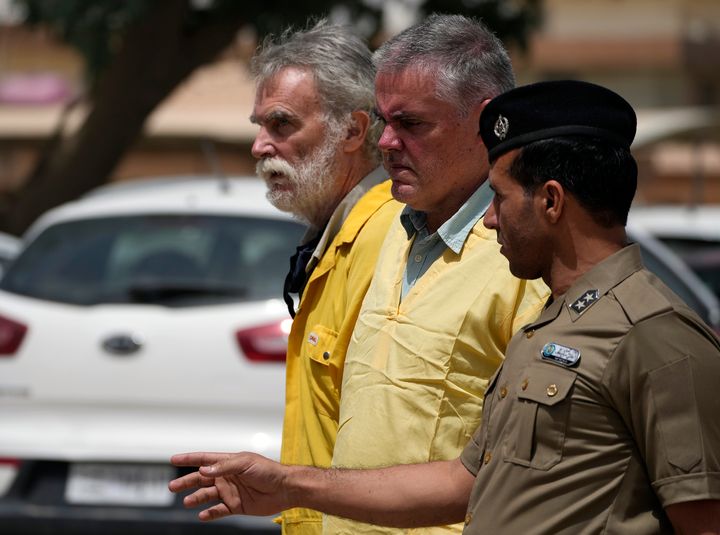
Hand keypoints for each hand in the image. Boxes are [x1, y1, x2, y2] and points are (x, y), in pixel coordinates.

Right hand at [169, 451, 290, 520]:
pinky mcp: (236, 506)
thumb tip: (203, 470)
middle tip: (172, 486)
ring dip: (196, 498)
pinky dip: (210, 513)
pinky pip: (219, 510)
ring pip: (207, 495)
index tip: (173, 459)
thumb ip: (224, 467)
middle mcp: (227, 476)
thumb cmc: (268, 471)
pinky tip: (202, 515)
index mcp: (228, 462)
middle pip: (201, 479)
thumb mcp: (245, 463)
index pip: (205, 459)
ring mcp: (230, 491)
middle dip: (186, 482)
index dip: (189, 459)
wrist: (284, 488)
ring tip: (187, 502)